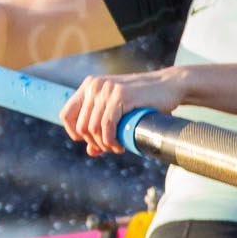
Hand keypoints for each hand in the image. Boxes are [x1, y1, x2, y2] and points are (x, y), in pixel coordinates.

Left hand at [61, 69, 187, 156]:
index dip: (74, 133)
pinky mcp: (120, 96)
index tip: (90, 142)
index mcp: (89, 86)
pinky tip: (119, 145)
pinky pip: (106, 125)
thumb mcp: (118, 114)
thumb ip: (101, 129)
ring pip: (93, 128)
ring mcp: (106, 89)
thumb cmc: (144, 101)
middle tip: (110, 148)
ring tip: (117, 148)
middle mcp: (94, 86)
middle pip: (81, 126)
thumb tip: (90, 151)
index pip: (66, 115)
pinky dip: (110, 140)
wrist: (170, 85)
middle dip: (94, 143)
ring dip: (104, 144)